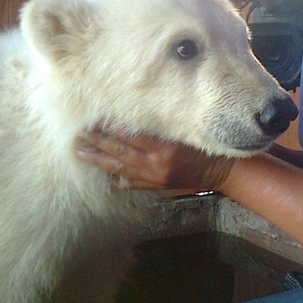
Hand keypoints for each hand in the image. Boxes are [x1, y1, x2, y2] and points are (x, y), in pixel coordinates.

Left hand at [76, 129, 234, 190]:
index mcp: (163, 147)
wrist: (223, 170)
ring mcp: (154, 177)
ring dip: (100, 160)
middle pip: (120, 151)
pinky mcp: (157, 185)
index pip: (131, 135)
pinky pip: (133, 183)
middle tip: (79, 134)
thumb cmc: (208, 145)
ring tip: (82, 153)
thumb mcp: (186, 130)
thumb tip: (138, 117)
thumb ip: (163, 126)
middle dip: (98, 142)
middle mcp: (155, 163)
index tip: (95, 118)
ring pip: (120, 168)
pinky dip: (120, 180)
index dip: (112, 127)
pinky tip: (107, 178)